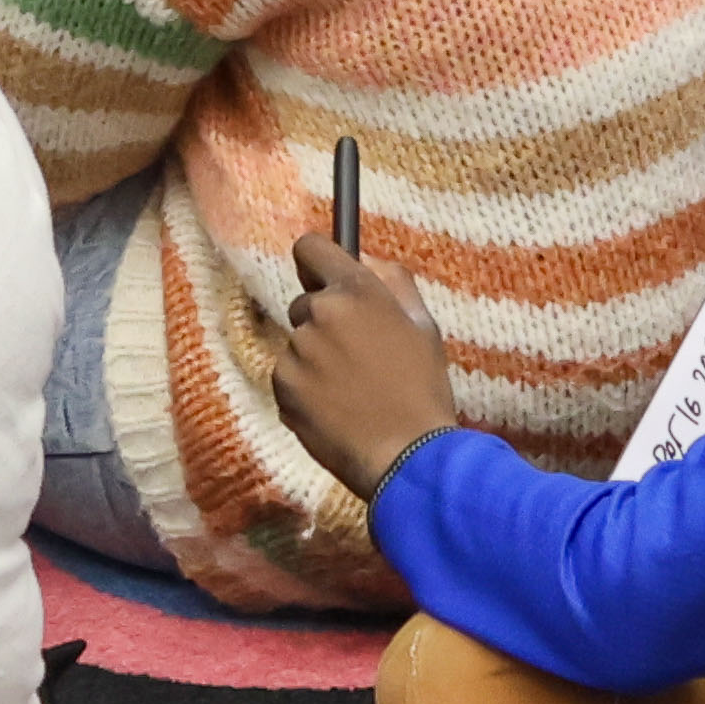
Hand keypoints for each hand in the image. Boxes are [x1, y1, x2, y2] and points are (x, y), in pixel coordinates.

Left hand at [271, 240, 462, 500]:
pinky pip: (289, 377)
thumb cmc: (422, 388)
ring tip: (349, 390)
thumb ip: (393, 282)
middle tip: (356, 354)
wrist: (406, 455)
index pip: (310, 248)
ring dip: (315, 358)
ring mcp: (295, 352)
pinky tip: (335, 410)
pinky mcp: (281, 388)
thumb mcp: (423, 326)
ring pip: (299, 344)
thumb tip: (365, 260)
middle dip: (325, 321)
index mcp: (355, 291)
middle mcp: (318, 314)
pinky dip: (305, 390)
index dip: (317, 262)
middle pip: (306, 303)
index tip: (324, 278)